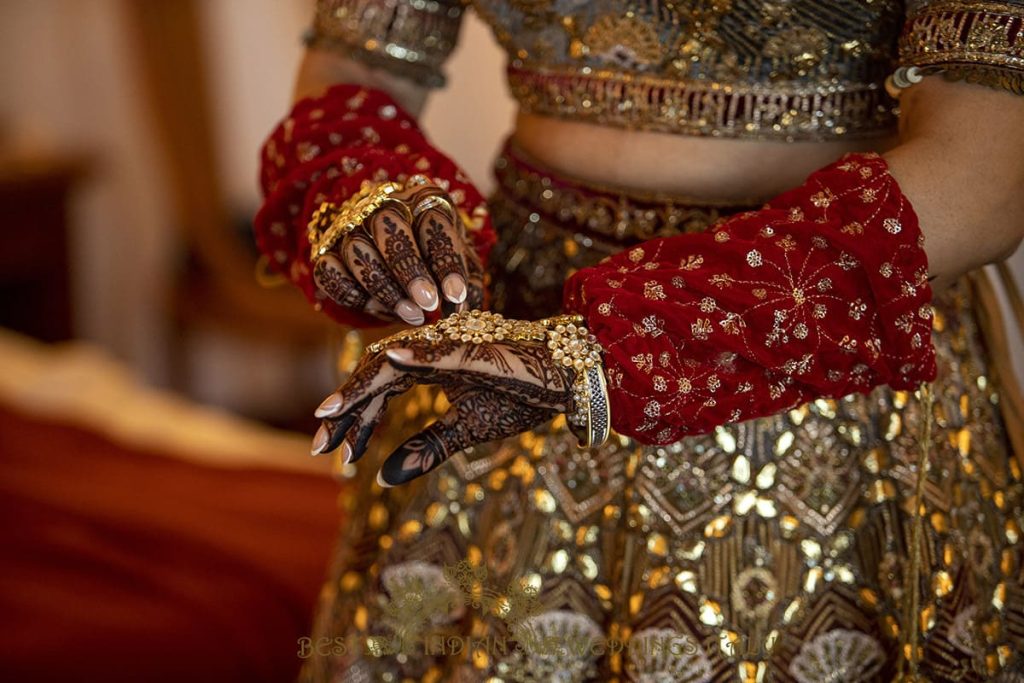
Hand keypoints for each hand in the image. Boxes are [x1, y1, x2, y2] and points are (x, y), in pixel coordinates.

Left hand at [309, 313, 577, 486]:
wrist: (567, 377)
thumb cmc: (519, 396)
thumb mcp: (466, 430)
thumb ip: (426, 449)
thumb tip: (384, 479)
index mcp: (427, 368)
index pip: (377, 391)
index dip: (351, 420)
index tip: (327, 453)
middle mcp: (431, 352)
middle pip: (374, 377)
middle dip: (345, 411)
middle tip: (319, 446)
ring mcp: (451, 347)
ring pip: (393, 363)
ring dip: (363, 390)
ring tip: (332, 415)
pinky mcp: (477, 349)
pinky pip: (440, 352)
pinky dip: (414, 356)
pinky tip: (391, 361)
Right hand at [312, 180, 484, 325]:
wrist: (395, 251)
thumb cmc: (435, 256)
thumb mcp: (459, 262)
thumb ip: (465, 283)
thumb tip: (463, 308)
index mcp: (423, 198)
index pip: (433, 222)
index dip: (446, 261)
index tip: (455, 296)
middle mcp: (382, 205)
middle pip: (388, 227)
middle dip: (409, 270)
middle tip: (428, 303)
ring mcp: (350, 226)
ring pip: (357, 251)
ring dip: (384, 288)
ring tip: (412, 314)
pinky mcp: (326, 250)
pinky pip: (330, 272)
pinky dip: (352, 294)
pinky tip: (379, 309)